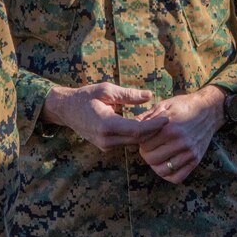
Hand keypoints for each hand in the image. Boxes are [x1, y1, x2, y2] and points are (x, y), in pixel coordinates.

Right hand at [42, 83, 167, 151]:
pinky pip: (126, 142)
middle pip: (137, 139)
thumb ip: (128, 95)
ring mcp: (105, 145)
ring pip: (133, 143)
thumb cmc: (86, 96)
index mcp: (106, 125)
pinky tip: (147, 125)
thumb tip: (149, 95)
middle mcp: (106, 139)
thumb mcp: (106, 90)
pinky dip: (137, 135)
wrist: (66, 109)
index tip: (168, 118)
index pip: (137, 130)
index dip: (154, 126)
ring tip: (161, 121)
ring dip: (147, 134)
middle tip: (170, 119)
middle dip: (154, 131)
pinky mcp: (106, 146)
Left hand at [136, 85, 224, 183]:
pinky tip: (167, 164)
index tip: (144, 138)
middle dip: (146, 153)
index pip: (144, 144)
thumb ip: (147, 116)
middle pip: (151, 159)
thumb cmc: (185, 105)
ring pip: (162, 170)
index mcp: (169, 128)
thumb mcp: (165, 105)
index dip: (140, 142)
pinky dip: (169, 174)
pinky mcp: (195, 160)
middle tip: (150, 147)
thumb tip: (131, 125)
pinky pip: (177, 177)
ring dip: (155, 165)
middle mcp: (180, 142)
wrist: (209, 110)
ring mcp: (189, 153)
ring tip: (157, 155)